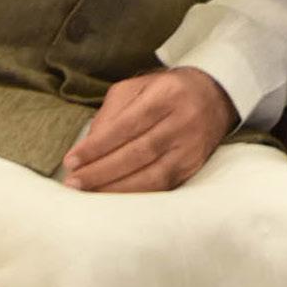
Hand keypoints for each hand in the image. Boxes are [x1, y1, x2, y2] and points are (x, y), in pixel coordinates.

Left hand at [61, 66, 236, 193]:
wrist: (214, 96)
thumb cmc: (166, 92)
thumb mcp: (138, 88)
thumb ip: (111, 112)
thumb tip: (88, 148)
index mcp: (167, 94)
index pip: (127, 125)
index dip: (97, 146)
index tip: (71, 161)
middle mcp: (184, 120)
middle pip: (138, 152)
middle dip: (101, 171)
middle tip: (73, 183)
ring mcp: (192, 147)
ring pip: (151, 175)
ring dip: (116, 189)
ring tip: (88, 194)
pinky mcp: (194, 166)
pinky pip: (162, 187)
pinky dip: (135, 195)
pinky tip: (114, 197)